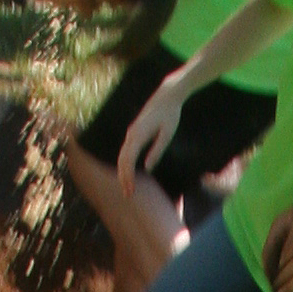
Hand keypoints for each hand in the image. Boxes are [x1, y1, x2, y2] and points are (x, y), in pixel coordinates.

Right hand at [117, 73, 190, 189]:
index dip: (128, 176)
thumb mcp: (167, 134)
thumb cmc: (170, 115)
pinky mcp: (134, 132)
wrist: (167, 96)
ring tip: (128, 188)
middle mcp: (131, 133)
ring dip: (124, 172)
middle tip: (128, 195)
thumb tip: (148, 168)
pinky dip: (126, 164)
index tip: (131, 190)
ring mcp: (131, 132)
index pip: (128, 160)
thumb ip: (157, 150)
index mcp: (138, 135)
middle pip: (122, 160)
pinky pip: (126, 151)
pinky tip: (129, 174)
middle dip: (124, 178)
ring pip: (122, 156)